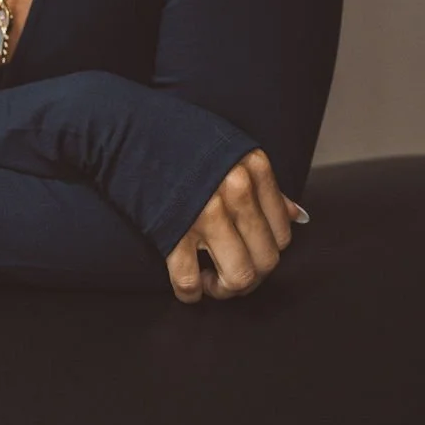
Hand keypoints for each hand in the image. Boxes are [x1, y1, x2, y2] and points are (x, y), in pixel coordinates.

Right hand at [165, 147, 304, 303]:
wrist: (127, 131)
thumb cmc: (182, 140)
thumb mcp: (232, 150)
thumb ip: (265, 184)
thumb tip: (297, 216)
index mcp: (253, 167)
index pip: (283, 234)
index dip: (267, 251)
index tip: (249, 250)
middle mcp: (236, 189)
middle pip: (265, 261)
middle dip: (250, 276)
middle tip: (230, 270)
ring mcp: (205, 211)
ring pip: (238, 277)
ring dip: (225, 289)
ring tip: (211, 280)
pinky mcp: (172, 230)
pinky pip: (190, 282)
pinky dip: (191, 293)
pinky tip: (189, 285)